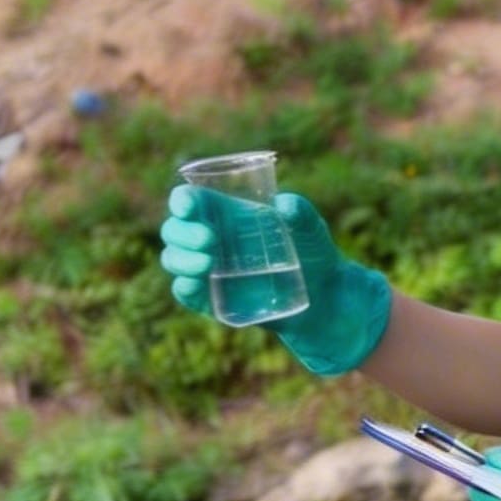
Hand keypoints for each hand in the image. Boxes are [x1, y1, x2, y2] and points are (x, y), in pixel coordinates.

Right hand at [160, 187, 393, 375]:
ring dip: (182, 259)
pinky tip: (193, 283)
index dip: (182, 200)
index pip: (190, 201)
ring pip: (175, 260)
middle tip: (210, 239)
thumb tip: (284, 205)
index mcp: (225, 214)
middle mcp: (210, 240)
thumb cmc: (314, 251)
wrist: (326, 296)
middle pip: (175, 230)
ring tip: (208, 262)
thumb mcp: (310, 228)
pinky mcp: (213, 300)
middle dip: (183, 232)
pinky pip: (187, 294)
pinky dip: (184, 288)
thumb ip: (300, 213)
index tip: (187, 205)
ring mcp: (209, 271)